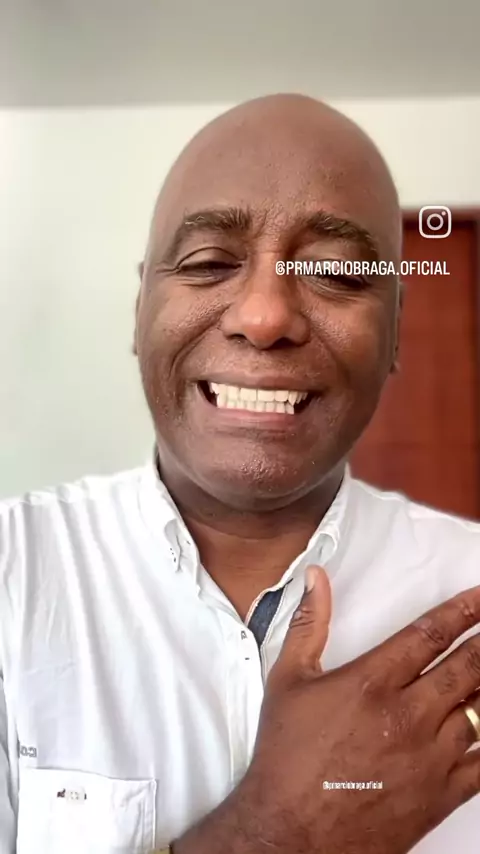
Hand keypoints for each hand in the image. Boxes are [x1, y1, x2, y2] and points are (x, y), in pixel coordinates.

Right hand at [236, 566, 479, 852]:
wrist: (292, 831)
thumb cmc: (288, 757)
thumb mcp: (288, 680)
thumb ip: (309, 624)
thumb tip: (317, 581)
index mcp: (372, 683)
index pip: (429, 634)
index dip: (462, 611)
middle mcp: (407, 715)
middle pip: (466, 666)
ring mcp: (429, 756)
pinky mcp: (440, 793)